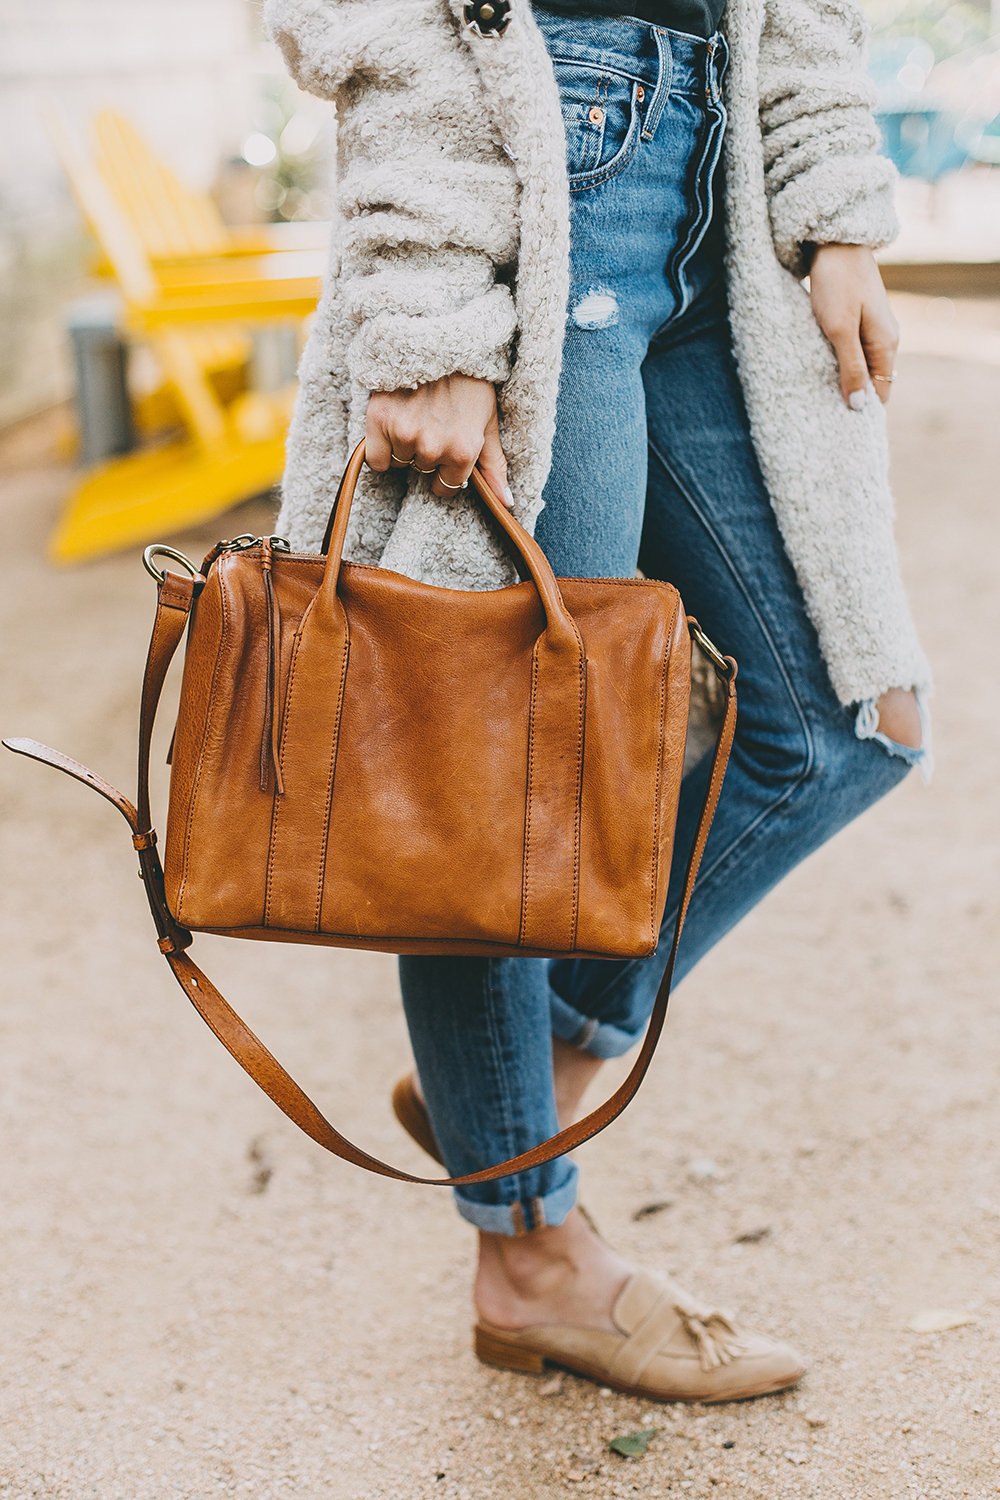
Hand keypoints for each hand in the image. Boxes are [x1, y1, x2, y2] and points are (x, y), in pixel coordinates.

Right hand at [365, 374, 511, 506]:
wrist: (440, 337)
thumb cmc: (470, 379)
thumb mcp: (489, 420)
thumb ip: (495, 465)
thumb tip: (506, 503)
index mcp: (463, 451)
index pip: (446, 487)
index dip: (445, 470)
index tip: (445, 447)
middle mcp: (433, 447)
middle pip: (421, 470)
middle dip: (427, 452)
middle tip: (432, 420)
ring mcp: (405, 433)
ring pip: (399, 462)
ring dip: (404, 445)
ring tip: (415, 414)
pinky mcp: (380, 418)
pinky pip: (376, 459)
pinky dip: (381, 447)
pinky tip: (394, 422)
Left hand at [808, 244, 898, 410]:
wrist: (834, 241)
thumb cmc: (837, 283)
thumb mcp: (840, 330)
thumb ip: (851, 367)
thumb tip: (859, 405)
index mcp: (886, 344)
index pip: (881, 393)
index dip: (863, 410)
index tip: (839, 426)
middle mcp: (883, 338)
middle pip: (870, 381)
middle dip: (850, 396)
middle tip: (822, 416)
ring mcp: (869, 328)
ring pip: (857, 366)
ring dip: (840, 378)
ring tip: (816, 395)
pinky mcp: (854, 318)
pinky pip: (847, 350)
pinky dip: (834, 361)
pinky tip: (816, 367)